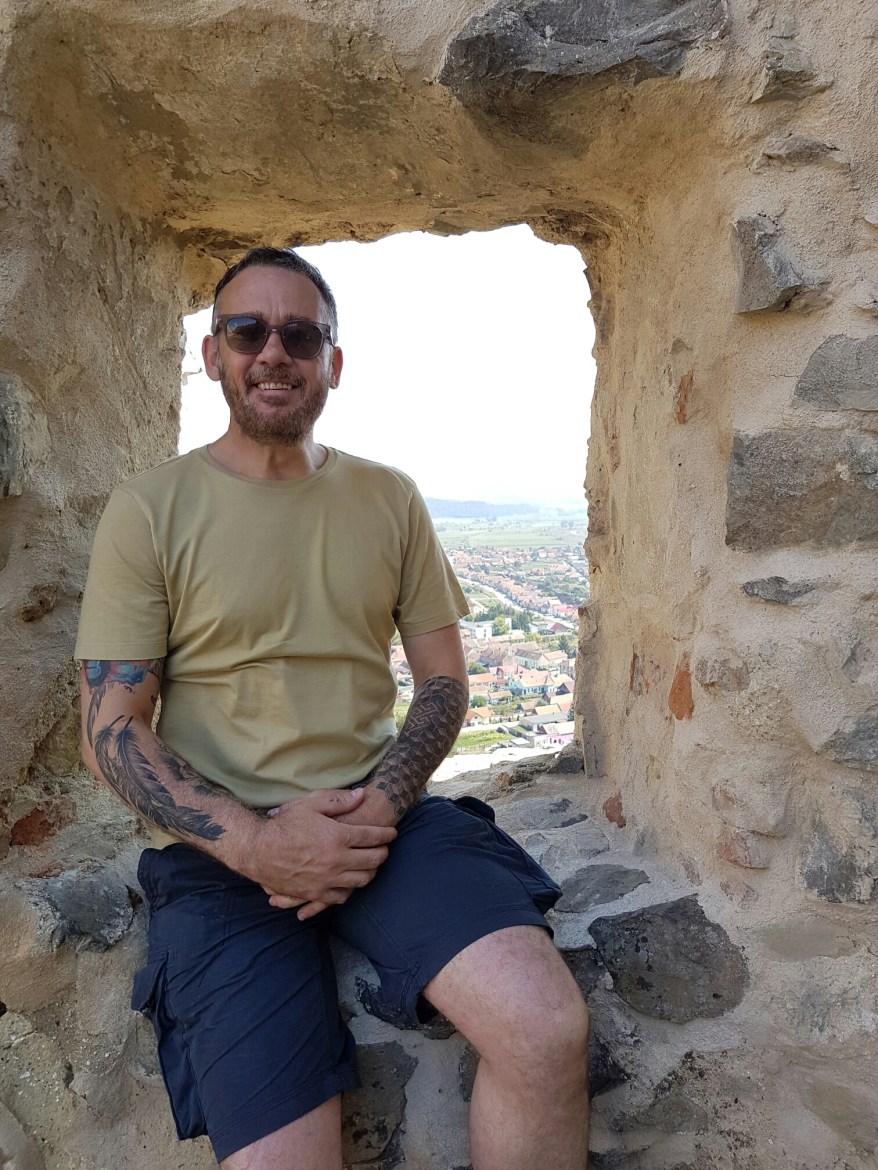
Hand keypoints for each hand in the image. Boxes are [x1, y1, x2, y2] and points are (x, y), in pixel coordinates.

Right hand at [245, 787, 395, 920]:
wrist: (258, 851)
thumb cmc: (283, 825)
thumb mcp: (309, 804)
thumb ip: (338, 800)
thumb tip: (362, 795)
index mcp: (337, 837)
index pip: (372, 837)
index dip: (386, 834)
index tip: (391, 833)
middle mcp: (336, 861)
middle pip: (373, 860)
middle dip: (383, 853)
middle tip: (384, 849)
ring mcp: (327, 880)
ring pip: (361, 880)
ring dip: (371, 872)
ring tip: (371, 864)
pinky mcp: (315, 894)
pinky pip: (342, 896)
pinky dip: (351, 889)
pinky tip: (351, 881)